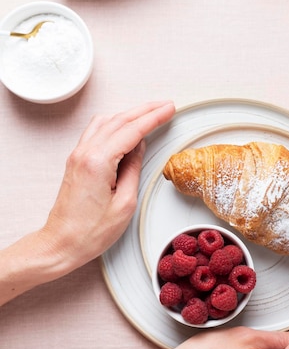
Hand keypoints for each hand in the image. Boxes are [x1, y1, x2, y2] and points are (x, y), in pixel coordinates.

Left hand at [40, 101, 174, 269]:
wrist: (61, 243)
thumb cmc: (89, 232)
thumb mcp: (124, 203)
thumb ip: (133, 170)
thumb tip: (138, 148)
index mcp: (98, 162)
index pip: (131, 131)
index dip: (153, 118)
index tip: (168, 109)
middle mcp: (84, 153)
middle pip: (118, 120)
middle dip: (144, 111)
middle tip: (164, 105)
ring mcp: (77, 156)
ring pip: (106, 122)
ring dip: (129, 114)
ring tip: (148, 113)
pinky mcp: (75, 162)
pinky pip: (96, 132)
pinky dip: (114, 124)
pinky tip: (125, 127)